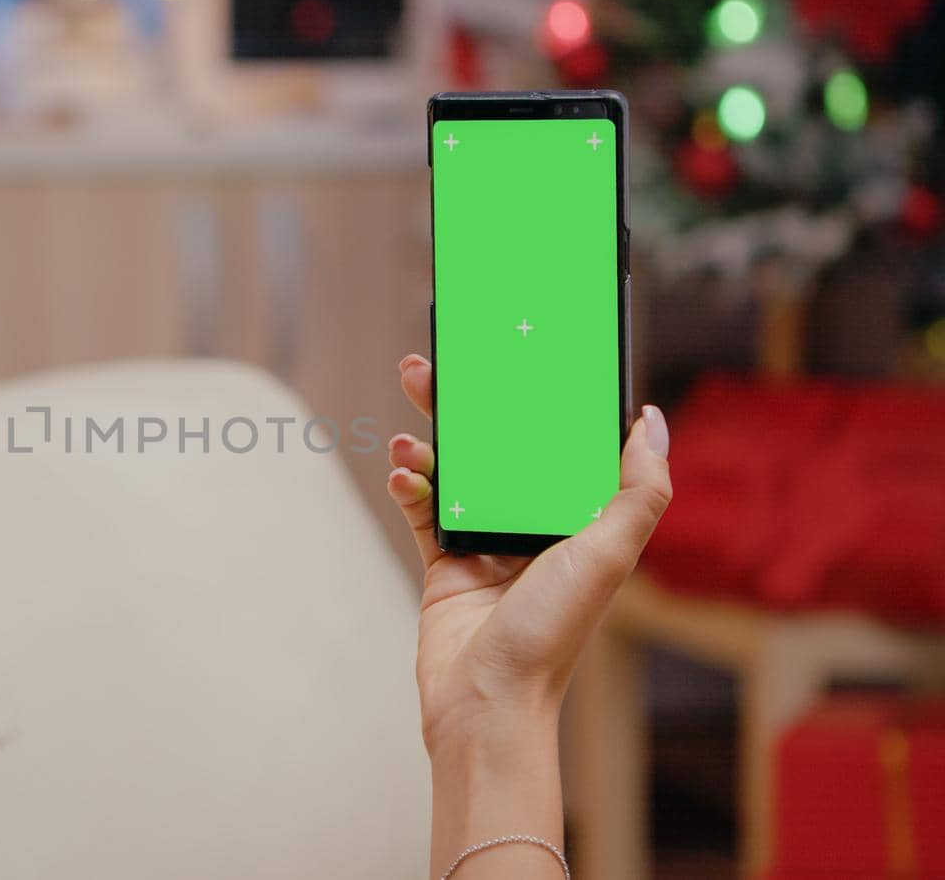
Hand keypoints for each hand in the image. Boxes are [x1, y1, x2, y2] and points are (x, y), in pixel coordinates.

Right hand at [385, 354, 671, 756]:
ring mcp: (485, 538)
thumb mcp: (609, 554)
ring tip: (410, 420)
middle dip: (466, 403)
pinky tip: (403, 471)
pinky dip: (409, 482)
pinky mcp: (443, 558)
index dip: (540, 397)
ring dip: (428, 439)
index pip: (559, 441)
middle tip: (434, 366)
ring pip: (454, 467)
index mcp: (578, 518)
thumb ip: (638, 489)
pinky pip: (421, 504)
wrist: (486, 700)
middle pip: (498, 445)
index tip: (516, 354)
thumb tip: (651, 422)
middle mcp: (533, 523)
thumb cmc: (552, 635)